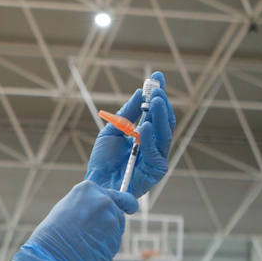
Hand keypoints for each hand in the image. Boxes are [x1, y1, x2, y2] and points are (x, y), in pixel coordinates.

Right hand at [10, 181, 138, 260]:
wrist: (50, 254)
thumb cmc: (52, 232)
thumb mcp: (68, 207)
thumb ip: (87, 204)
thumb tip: (99, 210)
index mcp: (90, 189)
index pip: (116, 194)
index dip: (119, 204)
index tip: (126, 208)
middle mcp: (104, 201)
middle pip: (118, 212)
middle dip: (109, 222)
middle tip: (90, 233)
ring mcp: (111, 221)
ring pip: (117, 229)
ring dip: (107, 236)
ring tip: (85, 243)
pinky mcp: (115, 241)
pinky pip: (113, 244)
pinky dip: (105, 248)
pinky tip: (88, 251)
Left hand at [84, 71, 174, 196]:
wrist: (97, 183)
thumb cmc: (102, 160)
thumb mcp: (112, 131)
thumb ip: (126, 114)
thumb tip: (139, 92)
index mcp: (145, 135)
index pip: (156, 112)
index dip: (157, 95)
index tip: (157, 77)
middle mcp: (154, 145)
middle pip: (164, 121)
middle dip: (162, 103)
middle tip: (157, 88)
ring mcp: (157, 157)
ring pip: (165, 134)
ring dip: (160, 116)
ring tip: (155, 100)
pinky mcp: (157, 171)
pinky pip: (156, 152)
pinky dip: (150, 138)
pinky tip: (145, 127)